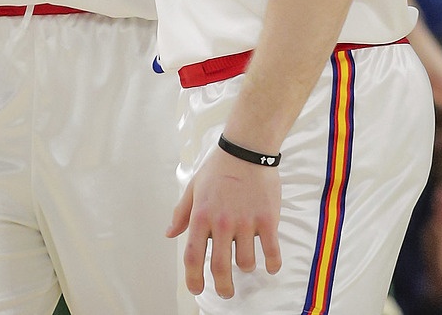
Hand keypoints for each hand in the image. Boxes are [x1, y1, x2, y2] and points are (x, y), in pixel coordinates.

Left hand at [168, 147, 282, 297]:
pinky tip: (270, 266)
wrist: (247, 149)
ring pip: (245, 262)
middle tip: (226, 292)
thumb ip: (181, 213)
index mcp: (201, 217)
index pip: (192, 257)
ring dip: (246, 268)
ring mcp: (246, 222)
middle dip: (222, 287)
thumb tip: (170, 233)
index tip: (196, 289)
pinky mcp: (267, 219)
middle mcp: (222, 223)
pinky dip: (272, 264)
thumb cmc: (219, 168)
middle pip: (219, 268)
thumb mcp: (193, 187)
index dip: (193, 279)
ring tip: (246, 264)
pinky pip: (271, 251)